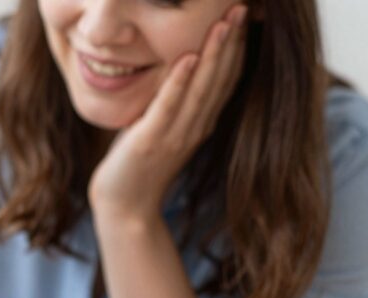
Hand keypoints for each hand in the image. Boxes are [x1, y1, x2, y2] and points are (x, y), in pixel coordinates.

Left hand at [89, 3, 248, 221]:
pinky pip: (168, 107)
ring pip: (201, 89)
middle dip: (233, 41)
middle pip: (221, 78)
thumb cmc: (136, 164)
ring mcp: (175, 136)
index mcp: (201, 123)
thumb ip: (172, 101)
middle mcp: (195, 128)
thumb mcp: (161, 126)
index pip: (226, 79)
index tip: (244, 16)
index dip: (238, 47)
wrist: (123, 207)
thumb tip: (177, 66)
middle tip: (243, 5)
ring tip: (224, 21)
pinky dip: (178, 82)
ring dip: (214, 54)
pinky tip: (188, 57)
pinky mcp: (150, 142)